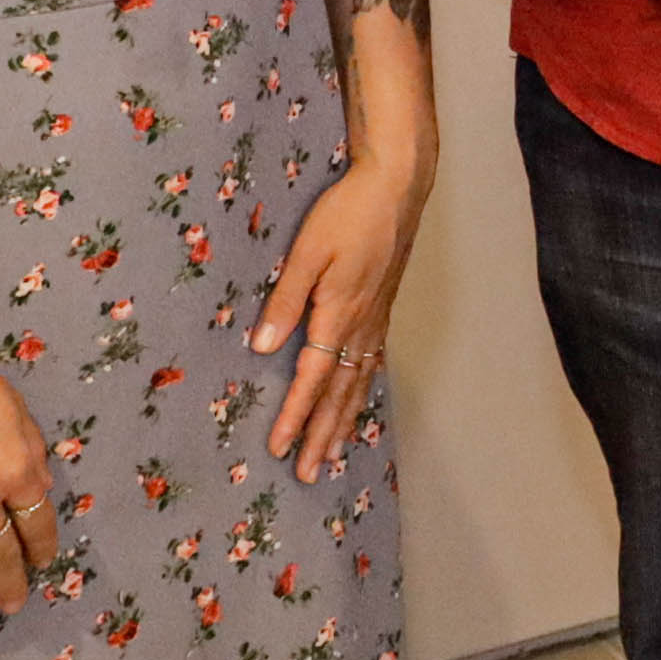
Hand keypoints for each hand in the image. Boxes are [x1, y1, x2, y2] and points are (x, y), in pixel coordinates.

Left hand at [254, 149, 426, 482]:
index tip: (280, 449)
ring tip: (335, 454)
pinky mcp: (384, 307)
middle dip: (323, 435)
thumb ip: (285, 299)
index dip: (295, 415)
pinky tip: (359, 399)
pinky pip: (374, 363)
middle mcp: (362, 324)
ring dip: (345, 421)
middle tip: (310, 473)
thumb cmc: (348, 212)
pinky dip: (364, 391)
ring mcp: (377, 317)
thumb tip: (263, 348)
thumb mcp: (307, 251)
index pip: (313, 378)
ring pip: (360, 382)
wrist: (397, 186)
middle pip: (340, 392)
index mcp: (339, 313)